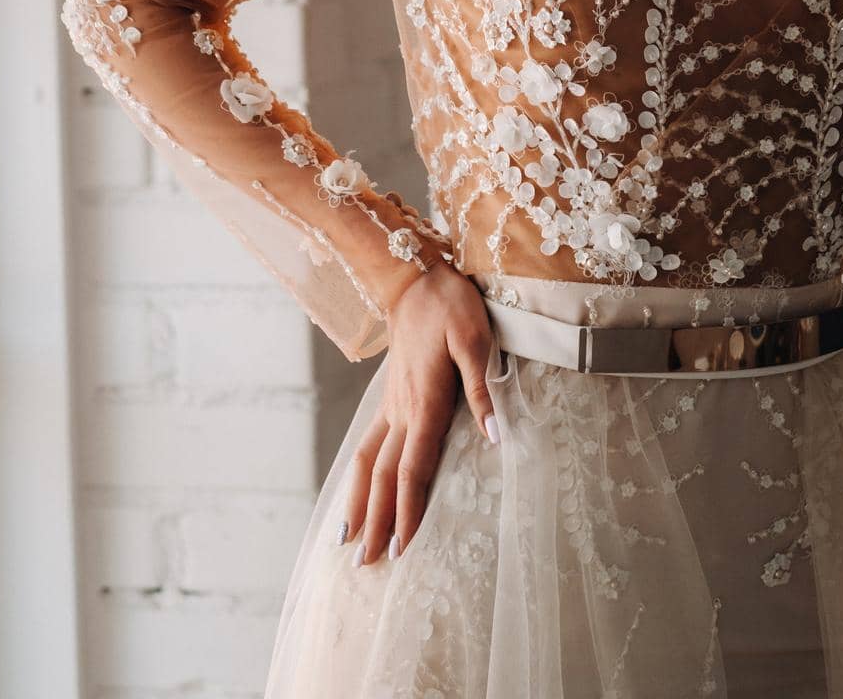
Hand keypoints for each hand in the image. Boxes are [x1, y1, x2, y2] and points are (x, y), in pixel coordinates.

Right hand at [341, 261, 497, 566]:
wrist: (415, 276)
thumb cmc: (452, 305)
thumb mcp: (477, 339)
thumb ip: (483, 390)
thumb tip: (495, 438)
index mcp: (425, 401)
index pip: (414, 467)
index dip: (408, 509)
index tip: (403, 547)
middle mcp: (401, 409)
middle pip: (384, 476)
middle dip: (376, 522)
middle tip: (367, 566)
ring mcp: (391, 404)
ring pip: (367, 462)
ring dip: (358, 503)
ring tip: (348, 542)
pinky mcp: (390, 397)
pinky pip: (367, 444)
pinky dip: (358, 475)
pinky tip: (356, 492)